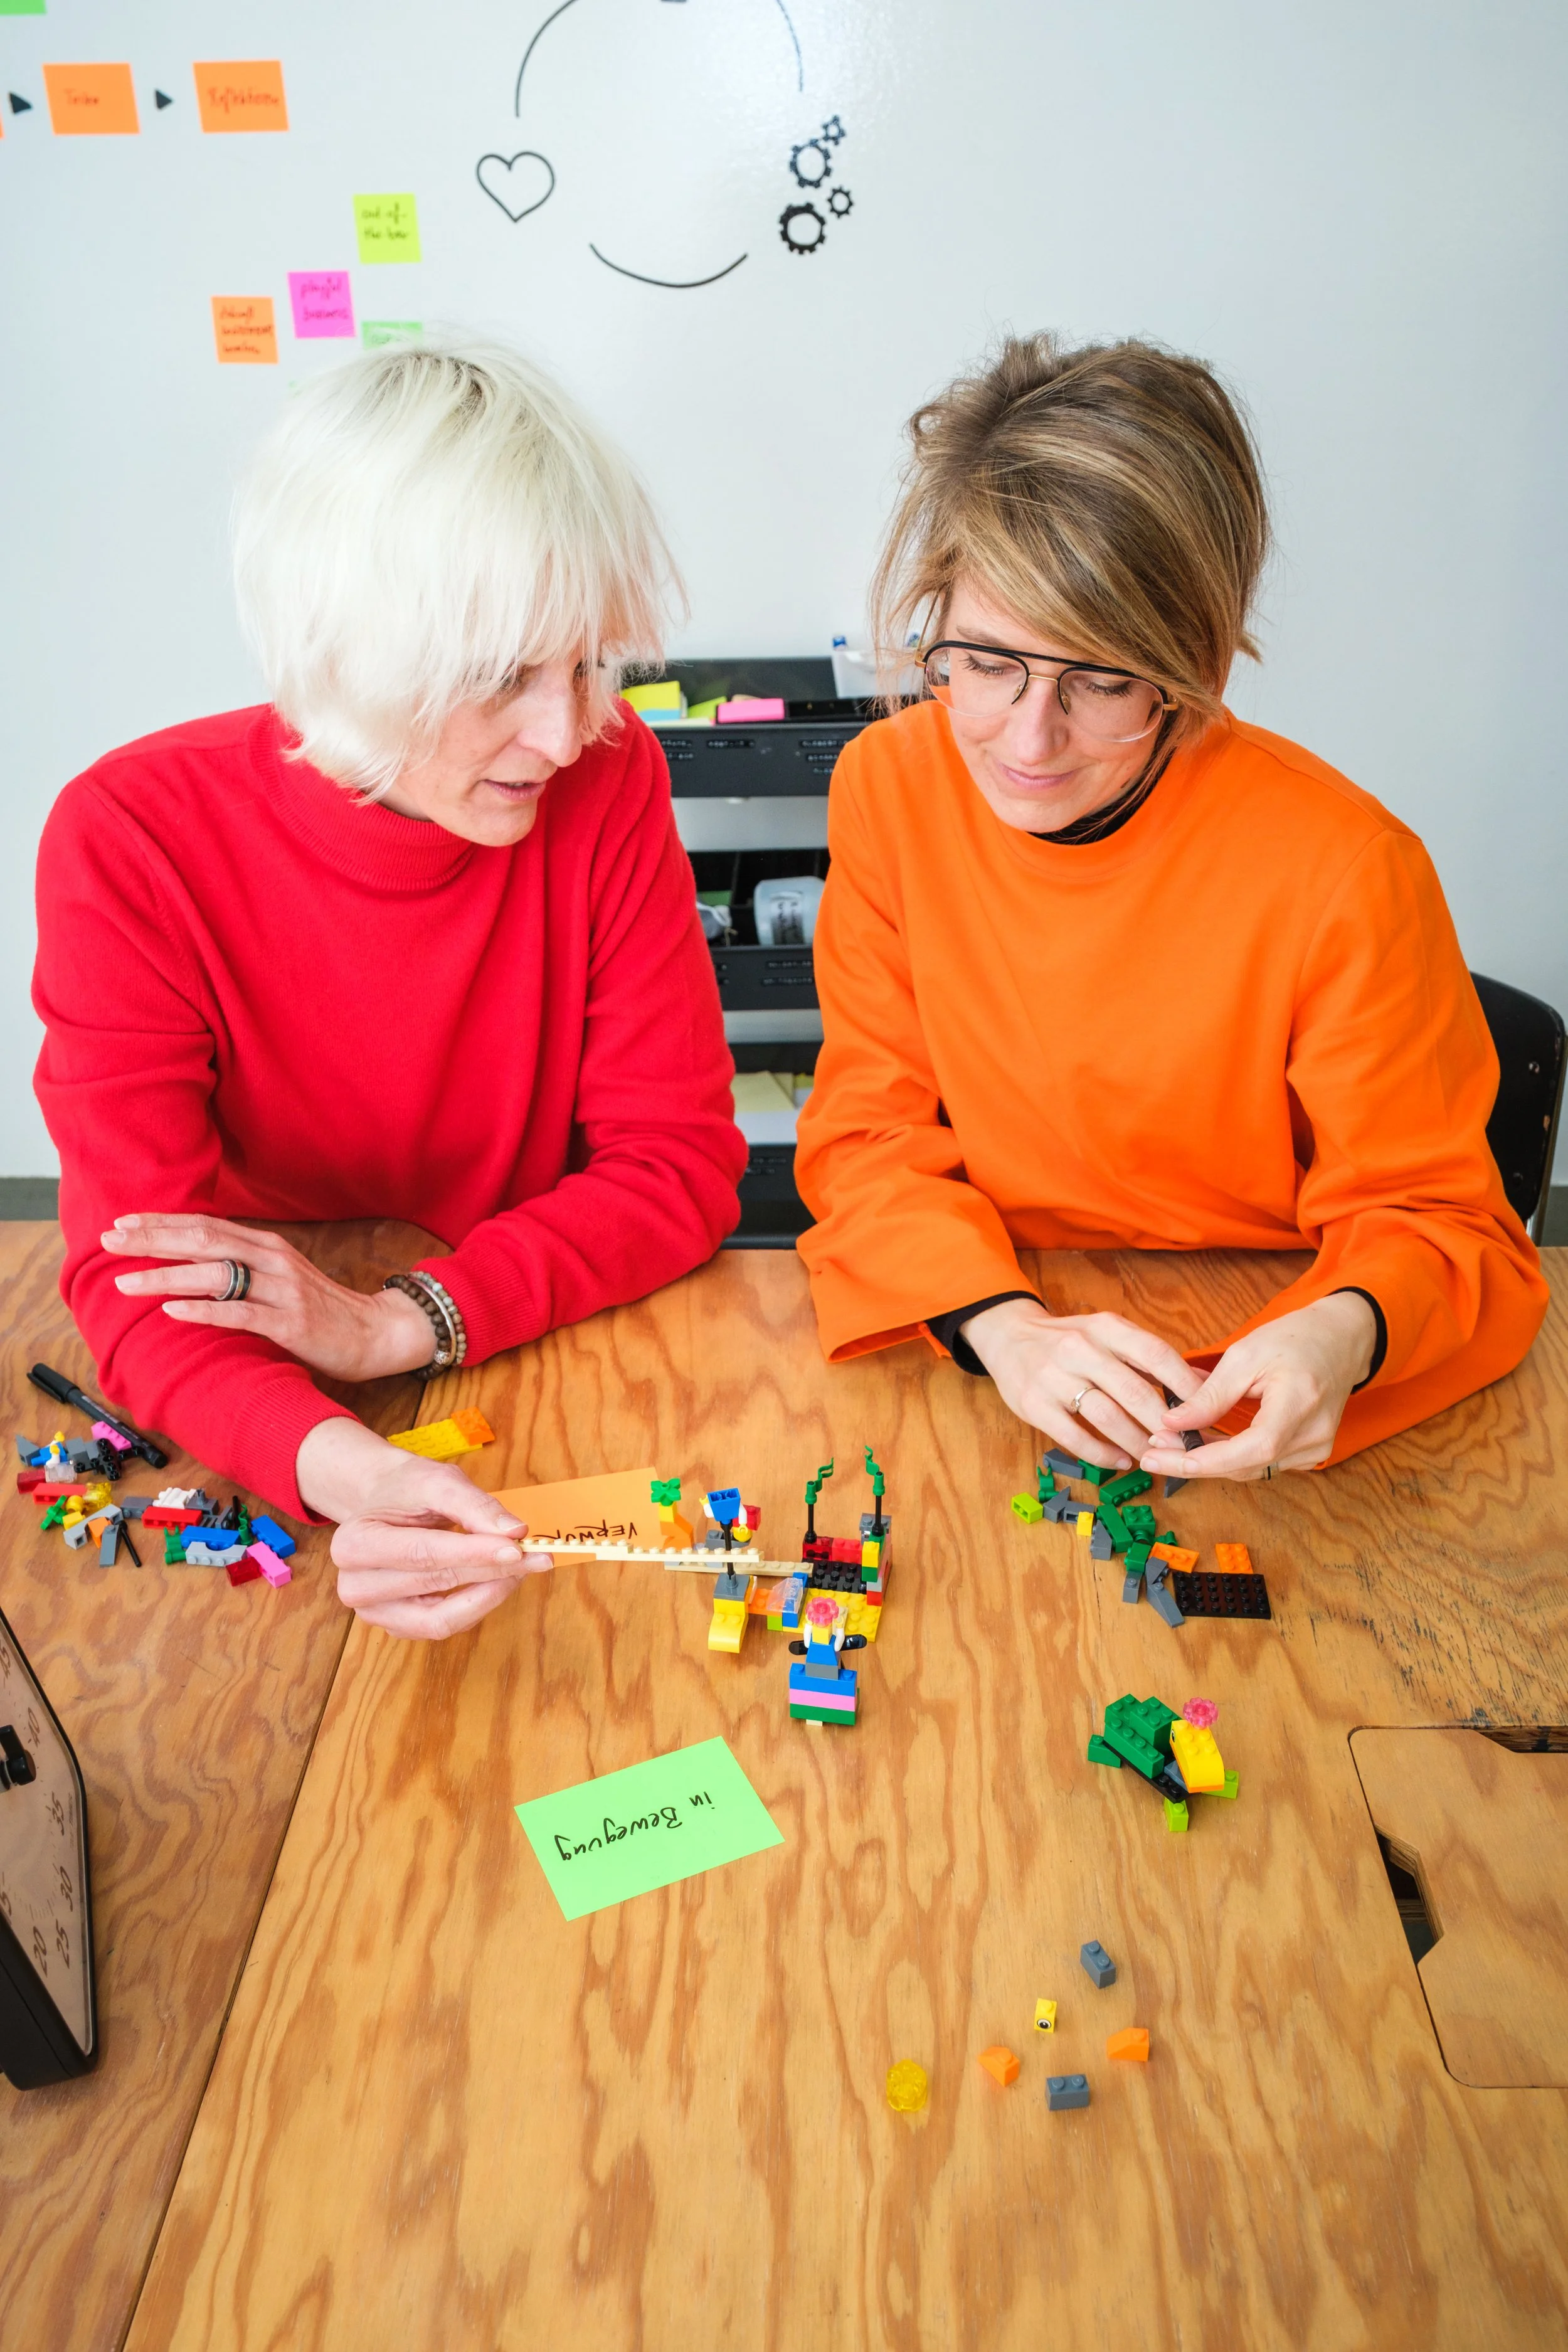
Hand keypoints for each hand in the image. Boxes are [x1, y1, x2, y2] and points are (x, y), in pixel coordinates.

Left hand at [103, 1212, 434, 1380]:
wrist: (376, 1333)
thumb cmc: (322, 1309)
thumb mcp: (280, 1278)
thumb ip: (244, 1267)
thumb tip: (193, 1264)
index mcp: (267, 1246)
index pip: (207, 1225)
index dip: (162, 1223)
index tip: (122, 1224)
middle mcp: (273, 1259)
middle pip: (204, 1240)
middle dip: (153, 1240)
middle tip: (110, 1241)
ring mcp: (283, 1290)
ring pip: (215, 1274)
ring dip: (166, 1276)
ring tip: (126, 1282)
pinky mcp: (291, 1323)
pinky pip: (239, 1313)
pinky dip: (203, 1310)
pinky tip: (172, 1311)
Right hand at [298, 1419, 553, 1640]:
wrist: (384, 1503)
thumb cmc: (407, 1490)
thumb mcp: (438, 1482)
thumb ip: (475, 1506)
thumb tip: (514, 1532)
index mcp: (353, 1543)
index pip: (423, 1554)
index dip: (474, 1554)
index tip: (518, 1548)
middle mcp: (355, 1586)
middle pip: (435, 1584)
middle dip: (492, 1571)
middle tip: (537, 1557)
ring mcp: (374, 1613)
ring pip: (441, 1619)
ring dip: (488, 1595)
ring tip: (521, 1568)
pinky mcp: (397, 1626)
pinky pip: (444, 1626)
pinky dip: (476, 1605)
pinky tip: (498, 1581)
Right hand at [959, 1298, 1207, 1470]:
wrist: (1009, 1337)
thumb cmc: (1069, 1340)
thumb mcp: (1108, 1334)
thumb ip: (1150, 1358)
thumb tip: (1204, 1383)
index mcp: (1105, 1327)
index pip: (1155, 1354)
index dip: (1185, 1384)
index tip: (1206, 1410)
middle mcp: (1080, 1348)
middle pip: (1134, 1391)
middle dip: (1165, 1424)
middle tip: (1185, 1445)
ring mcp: (1054, 1377)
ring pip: (1106, 1417)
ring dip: (1137, 1442)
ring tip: (1155, 1456)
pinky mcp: (1034, 1405)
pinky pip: (1075, 1437)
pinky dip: (1103, 1454)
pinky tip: (1121, 1460)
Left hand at [1141, 1293, 1376, 1482]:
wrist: (1341, 1339)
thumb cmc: (1296, 1338)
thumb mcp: (1245, 1354)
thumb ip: (1211, 1394)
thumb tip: (1173, 1422)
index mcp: (1300, 1404)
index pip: (1254, 1448)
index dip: (1207, 1460)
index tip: (1164, 1458)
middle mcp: (1314, 1435)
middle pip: (1247, 1466)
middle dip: (1196, 1462)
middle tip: (1153, 1451)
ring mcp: (1316, 1449)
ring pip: (1251, 1469)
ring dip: (1210, 1460)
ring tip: (1169, 1445)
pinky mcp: (1310, 1452)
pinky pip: (1262, 1462)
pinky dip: (1230, 1455)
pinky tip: (1202, 1441)